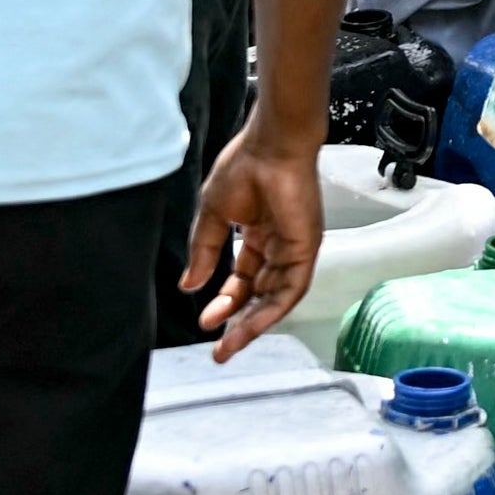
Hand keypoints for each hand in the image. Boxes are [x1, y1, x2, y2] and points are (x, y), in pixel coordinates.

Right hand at [184, 121, 323, 360]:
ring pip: (275, 297)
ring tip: (229, 345)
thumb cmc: (243, 168)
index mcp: (258, 234)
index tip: (204, 321)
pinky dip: (272, 308)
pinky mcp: (305, 247)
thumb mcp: (213, 216)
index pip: (242, 278)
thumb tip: (188, 287)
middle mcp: (278, 245)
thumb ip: (204, 252)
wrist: (269, 146)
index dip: (224, 301)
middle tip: (220, 349)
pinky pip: (291, 287)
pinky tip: (250, 324)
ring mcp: (294, 247)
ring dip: (252, 323)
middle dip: (238, 322)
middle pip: (259, 293)